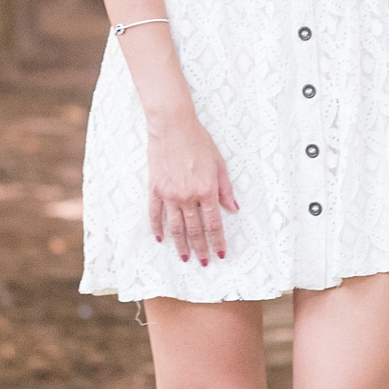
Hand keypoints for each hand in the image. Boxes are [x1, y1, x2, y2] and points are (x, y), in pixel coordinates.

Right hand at [147, 113, 238, 262]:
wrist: (173, 127)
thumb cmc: (199, 142)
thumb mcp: (219, 164)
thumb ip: (225, 189)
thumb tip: (233, 208)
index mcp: (206, 190)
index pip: (213, 223)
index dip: (217, 241)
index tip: (220, 254)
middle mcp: (188, 196)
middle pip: (195, 229)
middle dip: (201, 248)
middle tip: (203, 262)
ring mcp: (169, 194)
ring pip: (175, 227)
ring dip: (181, 244)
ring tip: (185, 257)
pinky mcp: (155, 189)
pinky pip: (155, 214)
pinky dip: (157, 228)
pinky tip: (161, 239)